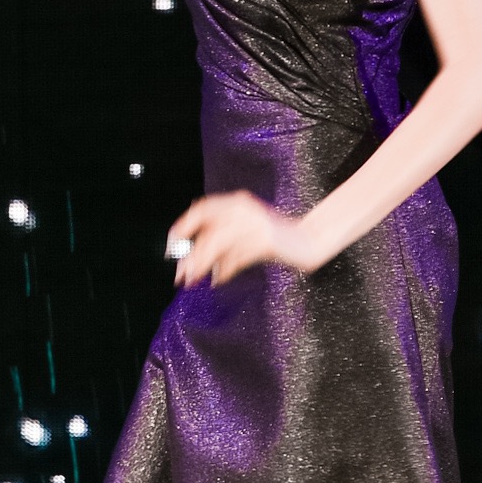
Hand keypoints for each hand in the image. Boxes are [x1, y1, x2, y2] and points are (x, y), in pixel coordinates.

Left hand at [164, 191, 313, 287]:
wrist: (309, 241)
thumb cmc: (276, 240)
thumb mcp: (246, 233)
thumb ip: (223, 240)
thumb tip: (197, 262)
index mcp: (238, 202)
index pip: (203, 208)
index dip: (185, 225)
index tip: (172, 243)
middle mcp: (245, 209)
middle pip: (208, 230)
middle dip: (191, 254)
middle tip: (180, 274)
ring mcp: (256, 224)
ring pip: (219, 244)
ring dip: (203, 264)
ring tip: (193, 280)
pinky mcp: (266, 241)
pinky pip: (237, 257)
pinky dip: (225, 270)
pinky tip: (219, 279)